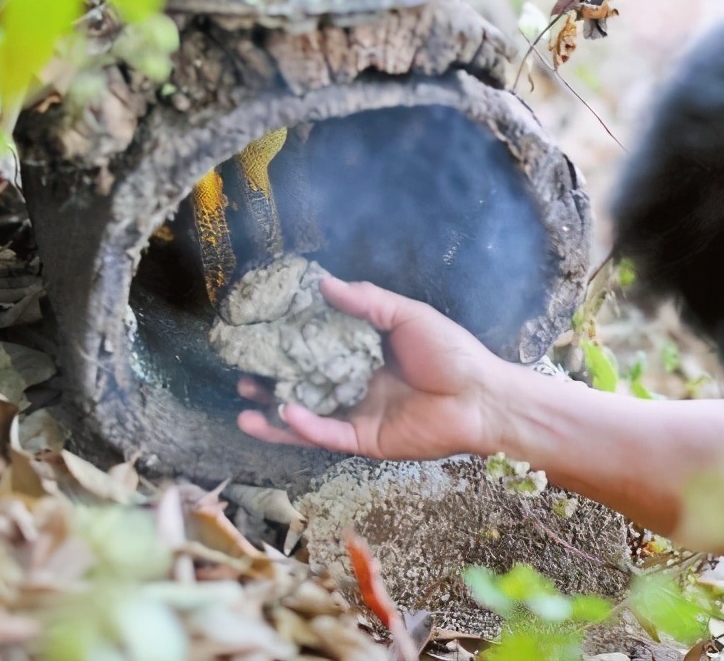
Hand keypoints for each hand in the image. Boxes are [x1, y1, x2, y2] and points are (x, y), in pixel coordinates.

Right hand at [237, 277, 507, 459]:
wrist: (481, 397)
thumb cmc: (451, 352)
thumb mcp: (407, 315)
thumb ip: (366, 301)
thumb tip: (323, 282)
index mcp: (366, 354)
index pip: (318, 348)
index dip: (290, 341)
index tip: (261, 330)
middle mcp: (357, 385)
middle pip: (305, 384)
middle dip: (272, 381)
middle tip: (242, 372)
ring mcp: (359, 415)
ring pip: (308, 417)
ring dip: (276, 413)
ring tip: (244, 405)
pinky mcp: (366, 440)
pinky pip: (328, 436)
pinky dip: (305, 427)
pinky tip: (284, 414)